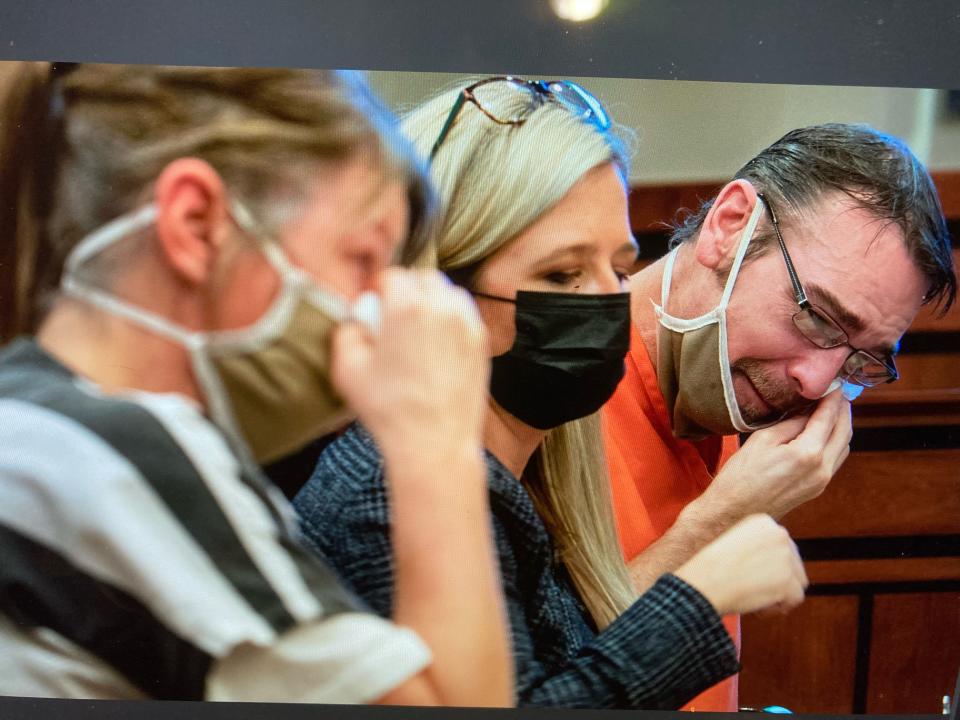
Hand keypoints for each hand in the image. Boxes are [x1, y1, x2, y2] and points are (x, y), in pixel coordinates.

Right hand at [330, 268, 489, 463]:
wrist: (435, 443)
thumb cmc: (390, 411)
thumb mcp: (348, 370)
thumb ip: (346, 333)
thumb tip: (356, 322)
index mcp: (406, 307)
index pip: (392, 276)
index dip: (378, 288)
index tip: (373, 305)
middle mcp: (442, 308)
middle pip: (424, 278)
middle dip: (407, 289)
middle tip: (394, 315)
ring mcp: (467, 324)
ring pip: (449, 293)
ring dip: (432, 301)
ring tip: (417, 328)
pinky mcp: (481, 344)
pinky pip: (465, 316)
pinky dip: (452, 320)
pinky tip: (437, 345)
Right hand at [675, 514, 807, 615]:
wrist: (704, 583)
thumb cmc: (711, 569)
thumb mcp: (735, 544)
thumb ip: (759, 547)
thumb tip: (779, 563)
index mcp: (763, 521)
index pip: (782, 547)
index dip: (768, 566)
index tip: (748, 573)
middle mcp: (779, 533)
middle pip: (794, 564)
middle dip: (777, 581)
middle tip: (750, 589)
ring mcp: (786, 555)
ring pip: (797, 582)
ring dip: (779, 594)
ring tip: (753, 596)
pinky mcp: (789, 579)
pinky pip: (795, 598)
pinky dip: (778, 607)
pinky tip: (756, 604)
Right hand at [691, 389, 851, 523]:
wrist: (734, 513)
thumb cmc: (740, 477)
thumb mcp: (762, 440)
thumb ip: (790, 424)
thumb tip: (807, 413)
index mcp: (808, 453)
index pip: (829, 417)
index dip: (833, 397)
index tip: (834, 383)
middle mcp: (822, 468)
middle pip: (844, 432)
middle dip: (843, 410)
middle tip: (838, 392)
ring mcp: (822, 481)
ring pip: (843, 447)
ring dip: (841, 426)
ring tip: (832, 409)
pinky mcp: (817, 488)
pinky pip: (835, 459)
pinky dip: (835, 441)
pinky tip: (823, 432)